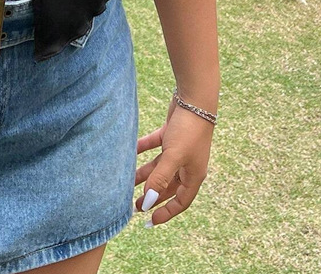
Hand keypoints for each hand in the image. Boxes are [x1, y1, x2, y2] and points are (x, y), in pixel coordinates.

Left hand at [134, 92, 213, 224]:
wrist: (194, 99)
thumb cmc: (189, 130)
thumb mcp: (173, 157)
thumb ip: (160, 179)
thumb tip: (148, 202)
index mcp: (193, 175)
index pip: (180, 201)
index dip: (166, 212)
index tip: (149, 221)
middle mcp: (187, 164)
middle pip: (168, 186)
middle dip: (152, 195)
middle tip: (133, 204)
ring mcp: (179, 149)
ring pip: (159, 167)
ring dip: (144, 174)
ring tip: (126, 181)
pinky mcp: (171, 134)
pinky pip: (154, 147)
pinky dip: (143, 150)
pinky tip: (130, 152)